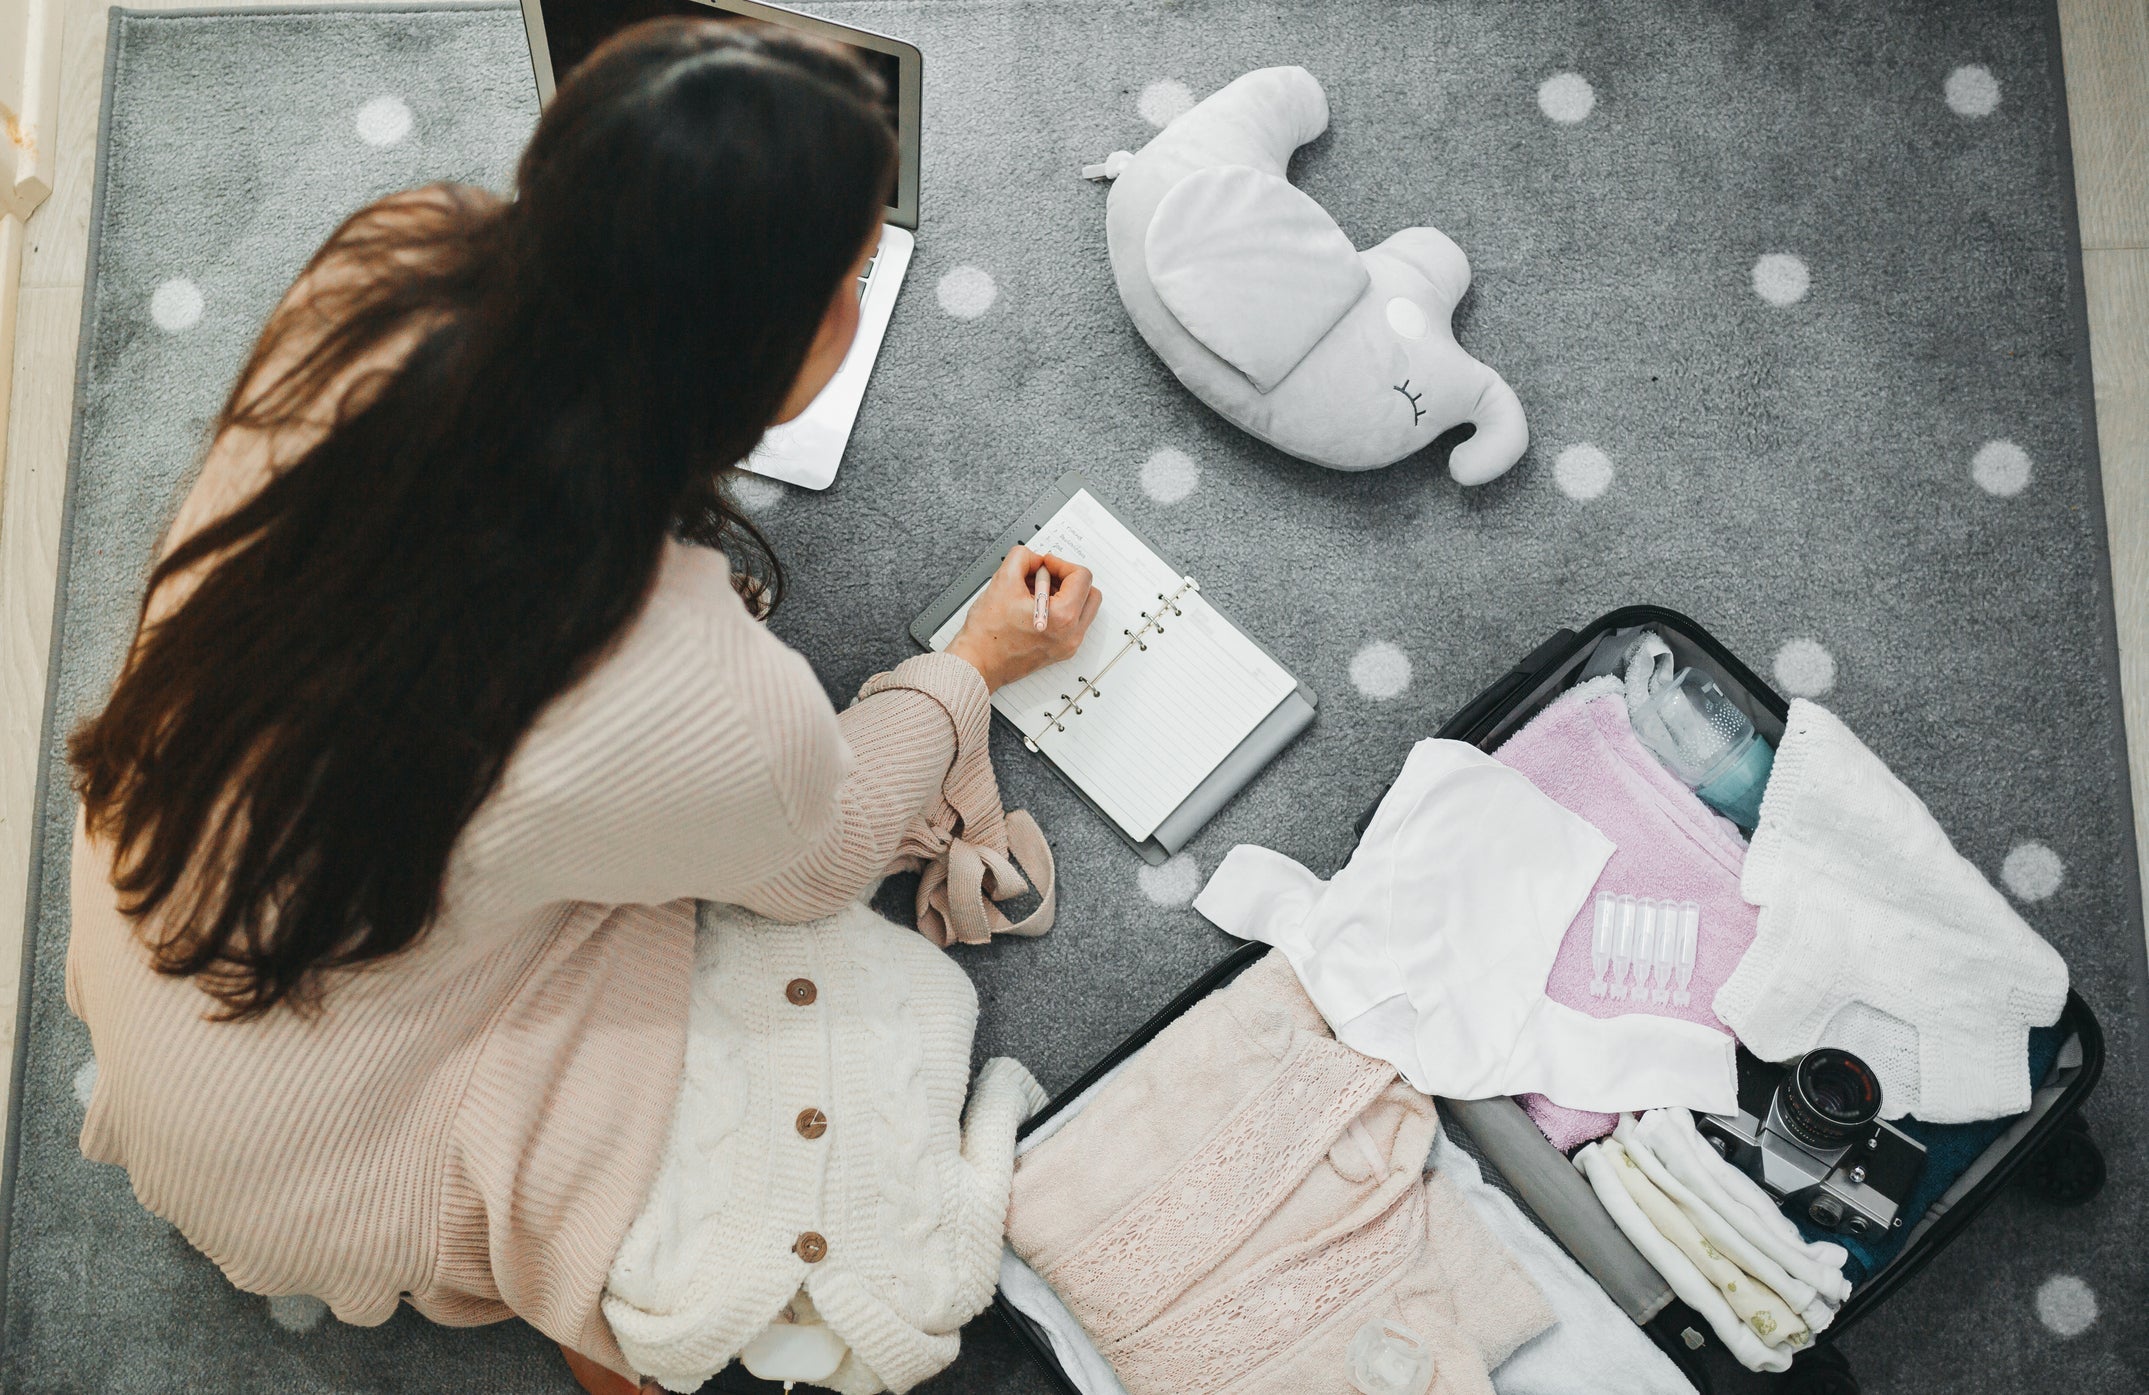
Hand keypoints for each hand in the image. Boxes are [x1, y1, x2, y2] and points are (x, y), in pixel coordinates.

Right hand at [945, 545, 1101, 690]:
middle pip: (1090, 593)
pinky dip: (1059, 610)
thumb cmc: (987, 635)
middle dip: (1068, 579)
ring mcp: (1067, 645)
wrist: (977, 663)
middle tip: (1045, 576)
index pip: (1081, 577)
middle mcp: (1071, 634)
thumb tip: (1034, 558)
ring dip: (1065, 594)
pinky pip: (1071, 624)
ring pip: (1083, 609)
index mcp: (1063, 617)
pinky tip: (1033, 607)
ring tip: (1035, 593)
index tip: (1044, 564)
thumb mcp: (1002, 581)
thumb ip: (1023, 558)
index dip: (1060, 563)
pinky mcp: (1059, 651)